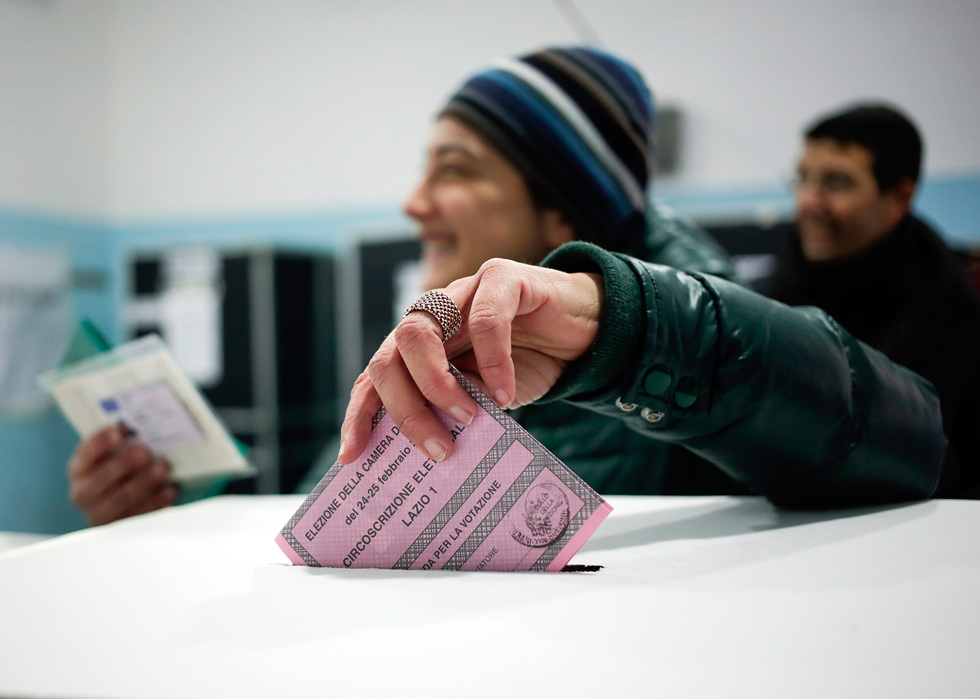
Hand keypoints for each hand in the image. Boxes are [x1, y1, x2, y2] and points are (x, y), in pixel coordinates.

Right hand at [68, 425, 177, 525]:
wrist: (109, 505)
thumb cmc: (113, 470)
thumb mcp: (109, 455)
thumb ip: (119, 442)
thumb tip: (138, 426)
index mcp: (79, 469)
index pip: (86, 453)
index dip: (101, 442)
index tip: (118, 432)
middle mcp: (84, 492)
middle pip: (103, 477)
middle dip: (125, 463)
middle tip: (144, 452)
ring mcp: (100, 512)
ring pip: (122, 497)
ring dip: (145, 481)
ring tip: (163, 468)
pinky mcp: (120, 525)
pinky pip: (139, 514)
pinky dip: (156, 501)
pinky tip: (169, 489)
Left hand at [339, 258, 602, 463]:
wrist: (587, 331)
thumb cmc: (530, 364)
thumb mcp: (485, 399)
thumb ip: (455, 412)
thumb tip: (428, 450)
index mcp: (422, 344)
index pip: (376, 375)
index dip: (359, 413)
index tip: (353, 454)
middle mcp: (434, 313)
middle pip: (388, 353)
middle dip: (405, 408)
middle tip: (437, 447)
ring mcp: (463, 291)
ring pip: (418, 331)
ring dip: (436, 384)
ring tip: (467, 419)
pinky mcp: (503, 279)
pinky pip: (485, 319)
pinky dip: (493, 364)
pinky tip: (506, 395)